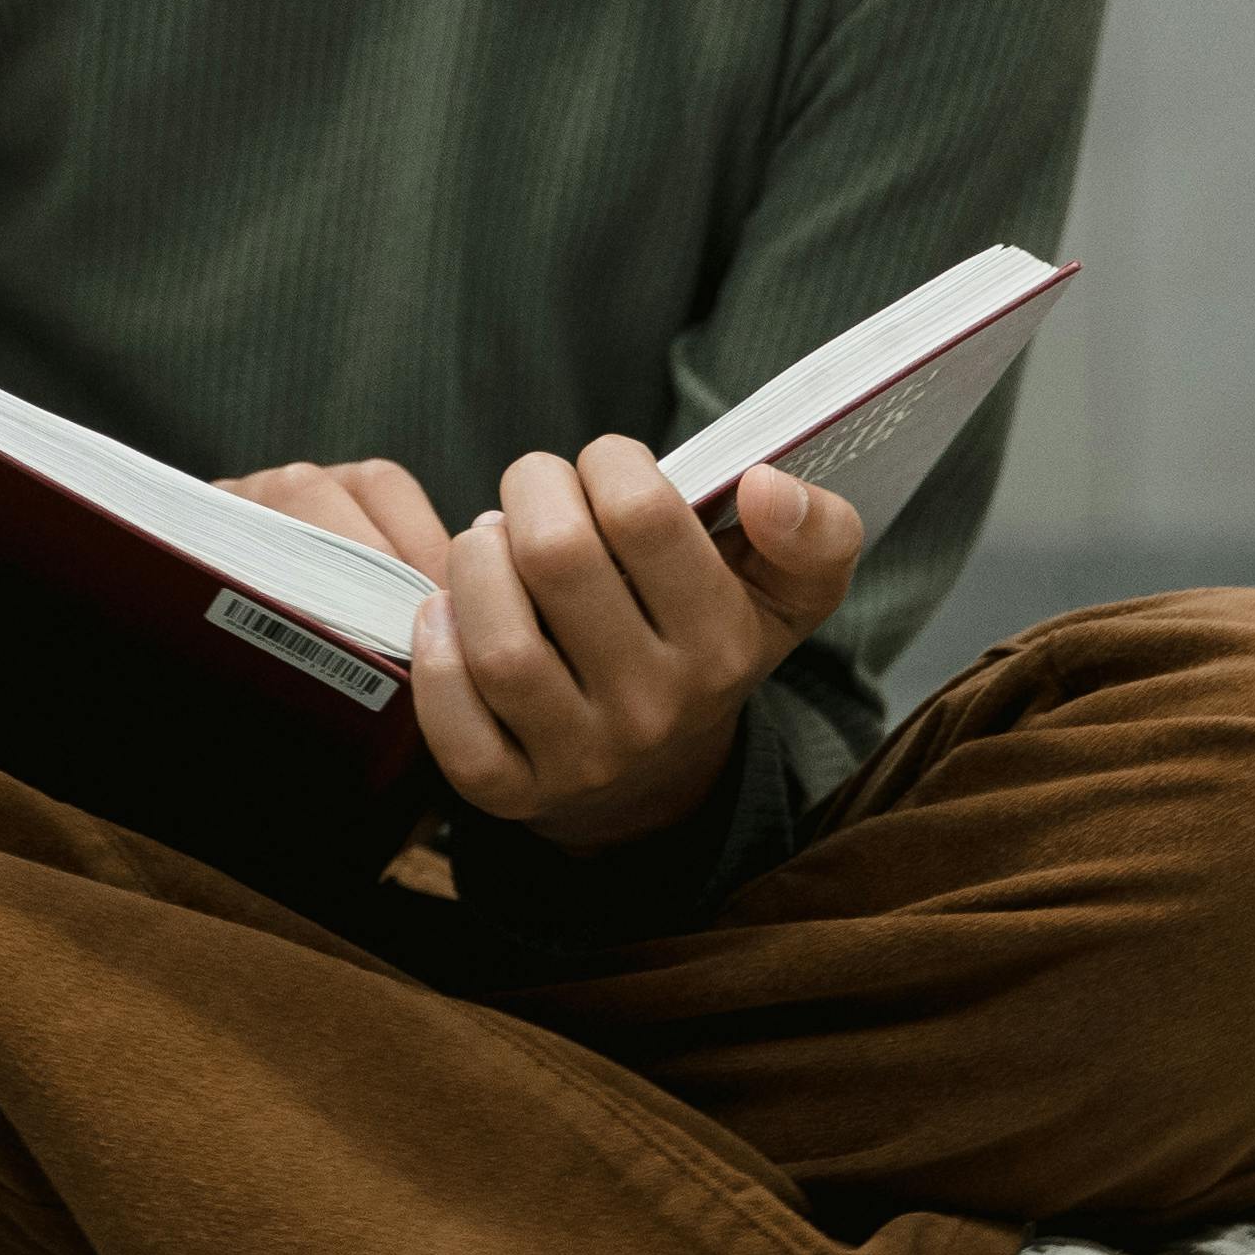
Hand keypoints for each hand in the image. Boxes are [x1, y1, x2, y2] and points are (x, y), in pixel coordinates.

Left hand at [220, 443, 865, 851]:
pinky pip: (453, 718)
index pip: (644, 514)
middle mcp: (656, 708)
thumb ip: (818, 530)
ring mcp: (581, 758)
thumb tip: (768, 487)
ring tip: (488, 547)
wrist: (656, 773)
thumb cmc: (706, 640)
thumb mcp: (786, 591)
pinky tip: (448, 613)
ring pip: (499, 642)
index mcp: (724, 644)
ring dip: (473, 563)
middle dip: (529, 493)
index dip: (607, 462)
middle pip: (556, 558)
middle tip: (534, 496)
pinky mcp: (510, 792)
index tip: (603, 468)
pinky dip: (436, 650)